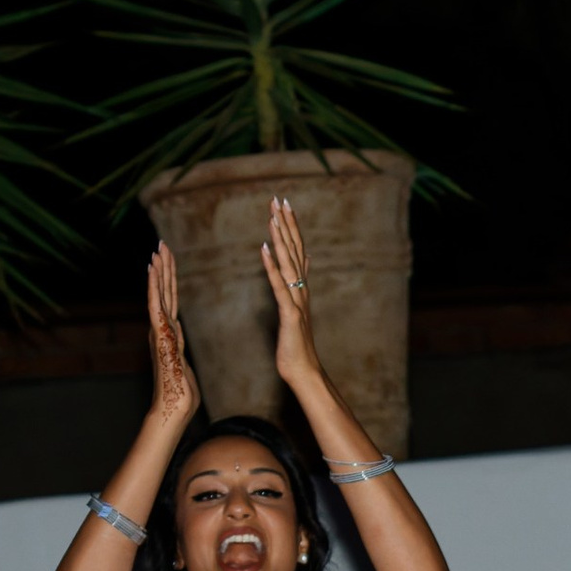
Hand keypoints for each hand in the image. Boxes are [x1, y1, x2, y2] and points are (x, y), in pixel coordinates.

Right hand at [145, 242, 196, 426]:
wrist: (174, 409)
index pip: (170, 301)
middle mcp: (162, 330)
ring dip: (159, 272)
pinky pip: (156, 306)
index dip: (169, 280)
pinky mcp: (160, 336)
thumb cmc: (181, 395)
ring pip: (159, 295)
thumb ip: (179, 351)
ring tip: (158, 251)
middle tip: (162, 245)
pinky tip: (152, 271)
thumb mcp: (184, 367)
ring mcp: (160, 332)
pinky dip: (154, 287)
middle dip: (163, 268)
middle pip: (164, 293)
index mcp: (169, 335)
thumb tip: (179, 344)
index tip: (167, 260)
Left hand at [263, 197, 323, 394]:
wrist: (304, 370)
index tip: (284, 205)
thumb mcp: (297, 309)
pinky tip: (264, 249)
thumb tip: (306, 260)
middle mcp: (301, 290)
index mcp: (301, 288)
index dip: (291, 227)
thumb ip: (300, 283)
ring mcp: (296, 301)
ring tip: (273, 216)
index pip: (297, 250)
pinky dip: (272, 266)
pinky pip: (279, 286)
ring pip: (288, 263)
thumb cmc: (297, 345)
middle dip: (286, 223)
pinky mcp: (289, 314)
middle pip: (295, 250)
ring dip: (280, 238)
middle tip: (279, 199)